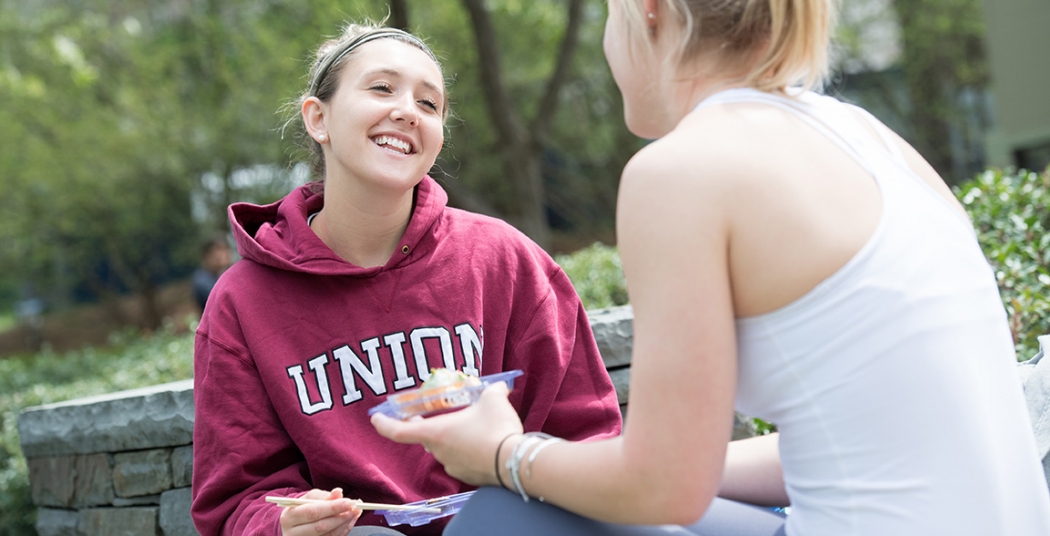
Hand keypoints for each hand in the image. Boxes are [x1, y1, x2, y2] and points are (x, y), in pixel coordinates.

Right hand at [279, 487, 360, 535]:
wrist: (293, 526)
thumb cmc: (302, 508)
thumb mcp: (309, 498)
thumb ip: (324, 496)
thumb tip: (339, 492)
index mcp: (290, 516)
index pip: (313, 512)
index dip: (333, 507)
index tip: (350, 502)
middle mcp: (294, 533)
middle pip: (321, 526)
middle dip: (341, 517)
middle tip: (356, 508)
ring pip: (329, 535)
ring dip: (346, 523)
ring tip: (356, 512)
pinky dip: (343, 530)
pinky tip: (350, 520)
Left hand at [371, 382, 523, 485]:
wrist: (515, 462)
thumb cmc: (495, 429)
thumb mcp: (494, 400)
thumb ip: (493, 390)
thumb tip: (499, 386)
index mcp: (436, 432)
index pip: (399, 432)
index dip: (384, 424)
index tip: (376, 419)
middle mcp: (439, 451)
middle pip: (426, 438)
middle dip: (430, 426)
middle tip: (438, 415)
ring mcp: (453, 466)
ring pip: (446, 449)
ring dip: (453, 438)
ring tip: (474, 426)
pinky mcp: (468, 476)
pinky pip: (462, 459)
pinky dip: (468, 450)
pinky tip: (485, 442)